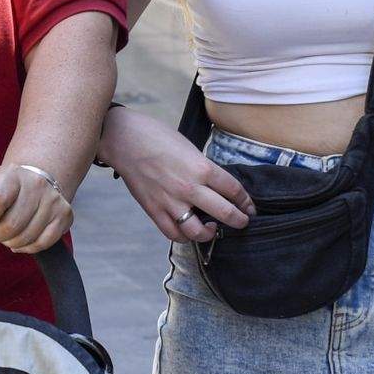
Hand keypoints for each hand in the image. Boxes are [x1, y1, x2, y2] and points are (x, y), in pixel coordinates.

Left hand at [0, 162, 72, 253]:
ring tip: (9, 232)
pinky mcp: (64, 215)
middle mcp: (36, 184)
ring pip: (26, 238)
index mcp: (11, 174)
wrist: (35, 178)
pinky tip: (23, 238)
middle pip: (11, 225)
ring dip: (11, 242)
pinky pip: (43, 244)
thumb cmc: (1, 188)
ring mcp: (53, 200)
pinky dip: (28, 247)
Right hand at [100, 107, 251, 243]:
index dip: (246, 201)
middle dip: (239, 220)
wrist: (124, 138)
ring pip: (198, 231)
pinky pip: (173, 233)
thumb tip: (215, 185)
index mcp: (202, 167)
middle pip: (225, 213)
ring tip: (213, 228)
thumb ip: (203, 169)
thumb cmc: (157, 137)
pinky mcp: (154, 210)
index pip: (234, 190)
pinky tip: (188, 230)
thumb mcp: (189, 148)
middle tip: (243, 222)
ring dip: (210, 233)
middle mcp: (189, 187)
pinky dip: (184, 236)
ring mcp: (171, 201)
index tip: (249, 206)